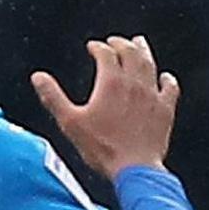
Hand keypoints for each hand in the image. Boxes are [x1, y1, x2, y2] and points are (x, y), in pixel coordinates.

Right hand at [30, 35, 179, 179]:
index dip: (98, 47)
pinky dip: (167, 79)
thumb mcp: (70, 123)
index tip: (93, 46)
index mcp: (111, 83)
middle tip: (115, 41)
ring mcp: (152, 96)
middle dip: (121, 44)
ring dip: (143, 51)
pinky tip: (166, 77)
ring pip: (150, 64)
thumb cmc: (103, 149)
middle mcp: (134, 84)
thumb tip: (38, 77)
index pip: (105, 54)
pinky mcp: (165, 110)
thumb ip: (53, 97)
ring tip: (139, 43)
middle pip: (130, 53)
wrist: (134, 168)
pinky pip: (170, 88)